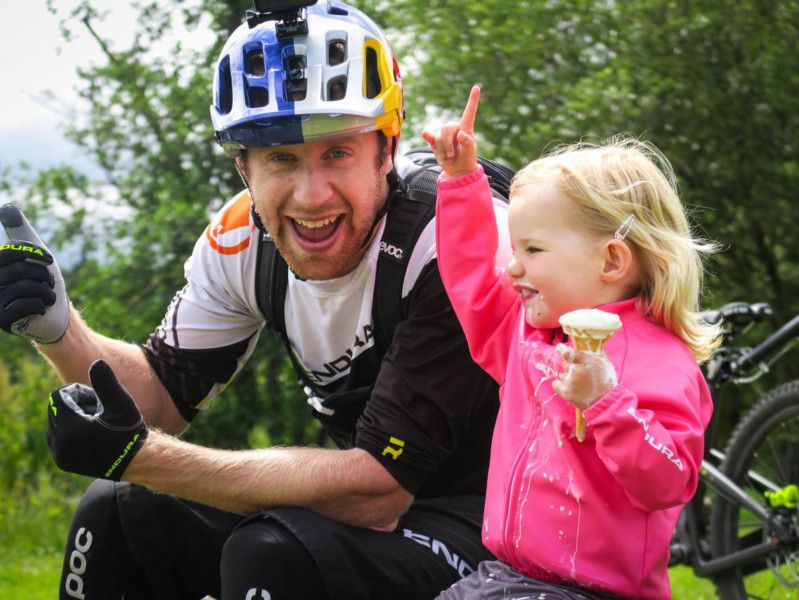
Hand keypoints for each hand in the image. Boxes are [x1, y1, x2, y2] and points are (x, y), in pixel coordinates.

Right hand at [0, 203, 69, 342]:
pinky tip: (41, 309)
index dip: (33, 254)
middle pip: (21, 270)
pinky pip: (25, 304)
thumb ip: (19, 231)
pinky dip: (41, 305)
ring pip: (26, 287)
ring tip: (48, 297)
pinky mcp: (2, 320)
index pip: (9, 253)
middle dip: (43, 276)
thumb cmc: (43, 282)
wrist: (56, 316)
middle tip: (49, 285)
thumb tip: (6, 206)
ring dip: (46, 292)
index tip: (49, 260)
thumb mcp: (33, 253)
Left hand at [47, 360, 147, 480]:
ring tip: (96, 424)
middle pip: (56, 408)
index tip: (98, 401)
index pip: (59, 396)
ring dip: (73, 417)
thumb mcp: (121, 403)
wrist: (135, 460)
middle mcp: (60, 444)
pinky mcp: (62, 461)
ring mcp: (60, 455)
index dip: (79, 392)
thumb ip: (106, 383)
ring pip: (56, 422)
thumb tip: (97, 361)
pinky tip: (91, 435)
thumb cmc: (130, 429)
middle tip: (99, 413)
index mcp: (70, 428)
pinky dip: (70, 430)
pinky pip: (57, 436)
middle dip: (75, 405)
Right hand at [422, 85, 480, 178]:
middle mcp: (454, 127)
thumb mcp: (471, 151)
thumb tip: (460, 133)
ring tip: (449, 157)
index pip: (469, 111)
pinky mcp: (434, 139)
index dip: (473, 100)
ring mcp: (443, 133)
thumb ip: (468, 142)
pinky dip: (427, 135)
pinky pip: (428, 135)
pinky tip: (426, 134)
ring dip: (443, 149)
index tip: (477, 87)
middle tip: (452, 155)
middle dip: (448, 143)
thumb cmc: (467, 158)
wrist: (457, 169)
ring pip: (438, 136)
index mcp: (466, 127)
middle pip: (446, 128)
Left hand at [552, 343, 617, 410]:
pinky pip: (556, 384)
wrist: (605, 402)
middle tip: (581, 374)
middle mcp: (577, 370)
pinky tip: (571, 388)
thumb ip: (593, 354)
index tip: (558, 348)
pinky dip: (561, 385)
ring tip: (581, 385)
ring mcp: (570, 381)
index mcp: (587, 361)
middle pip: (565, 364)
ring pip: (563, 374)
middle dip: (571, 367)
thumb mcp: (604, 363)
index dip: (562, 350)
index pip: (569, 353)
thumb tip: (584, 345)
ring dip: (569, 378)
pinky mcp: (566, 392)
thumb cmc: (606, 382)